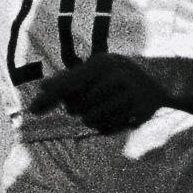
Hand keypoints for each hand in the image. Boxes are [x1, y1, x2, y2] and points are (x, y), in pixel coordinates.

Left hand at [23, 48, 174, 132]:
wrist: (160, 79)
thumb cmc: (116, 73)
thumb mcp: (96, 67)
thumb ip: (69, 78)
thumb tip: (42, 88)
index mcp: (102, 63)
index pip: (68, 83)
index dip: (49, 97)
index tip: (32, 109)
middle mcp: (116, 77)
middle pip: (76, 106)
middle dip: (75, 107)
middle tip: (86, 100)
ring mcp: (129, 96)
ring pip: (90, 121)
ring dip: (89, 118)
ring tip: (99, 107)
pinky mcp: (138, 113)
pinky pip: (106, 129)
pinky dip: (104, 126)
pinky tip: (113, 115)